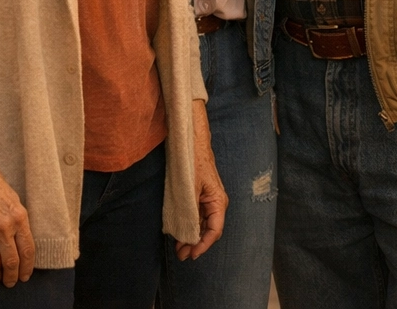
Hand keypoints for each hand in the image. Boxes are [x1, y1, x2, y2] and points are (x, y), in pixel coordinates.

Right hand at [0, 162, 34, 285]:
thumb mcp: (15, 201)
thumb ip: (19, 223)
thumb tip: (21, 243)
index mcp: (19, 218)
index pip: (27, 250)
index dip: (28, 267)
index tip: (26, 275)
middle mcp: (3, 227)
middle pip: (11, 261)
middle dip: (12, 275)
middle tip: (11, 282)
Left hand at [175, 100, 227, 260]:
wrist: (191, 141)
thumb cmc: (193, 162)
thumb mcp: (190, 188)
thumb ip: (190, 212)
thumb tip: (188, 234)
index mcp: (218, 201)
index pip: (214, 231)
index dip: (203, 245)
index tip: (191, 254)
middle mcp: (216, 203)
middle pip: (209, 231)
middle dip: (195, 244)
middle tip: (181, 255)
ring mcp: (208, 201)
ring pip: (202, 225)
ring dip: (191, 237)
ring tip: (179, 248)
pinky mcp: (200, 197)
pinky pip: (197, 217)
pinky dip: (189, 227)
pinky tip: (179, 233)